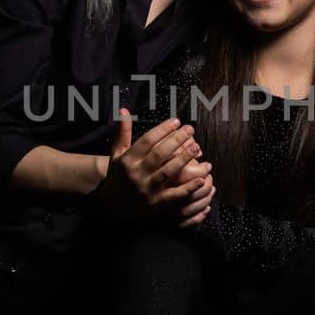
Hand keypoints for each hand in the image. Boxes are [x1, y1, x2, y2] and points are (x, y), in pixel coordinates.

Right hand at [96, 110, 212, 222]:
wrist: (113, 205)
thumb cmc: (118, 175)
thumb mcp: (116, 154)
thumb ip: (122, 132)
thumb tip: (124, 109)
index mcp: (127, 160)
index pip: (146, 141)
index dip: (162, 130)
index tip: (176, 121)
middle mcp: (137, 175)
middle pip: (158, 155)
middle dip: (176, 140)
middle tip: (190, 129)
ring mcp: (147, 190)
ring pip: (167, 173)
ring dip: (183, 159)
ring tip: (197, 147)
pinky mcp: (156, 204)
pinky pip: (174, 196)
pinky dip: (188, 188)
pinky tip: (201, 179)